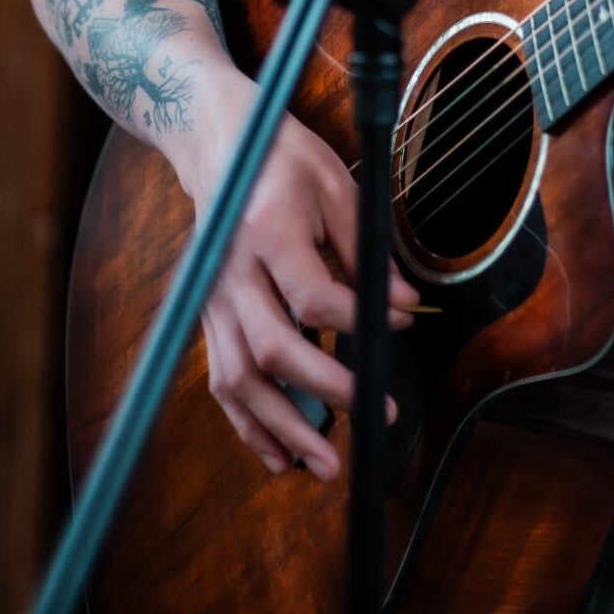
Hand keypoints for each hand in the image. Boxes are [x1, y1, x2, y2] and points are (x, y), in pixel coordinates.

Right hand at [175, 69, 418, 479]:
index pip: (314, 296)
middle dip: (327, 392)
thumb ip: (367, 248)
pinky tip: (279, 457)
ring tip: (327, 465)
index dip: (361, 319)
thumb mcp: (336, 185)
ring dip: (283, 429)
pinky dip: (249, 426)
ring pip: (239, 380)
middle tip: (377, 414)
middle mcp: (232, 273)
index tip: (401, 325)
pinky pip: (222, 382)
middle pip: (273, 349)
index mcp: (268, 231)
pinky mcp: (208, 319)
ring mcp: (213, 301)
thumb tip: (405, 303)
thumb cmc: (284, 162)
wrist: (218, 148)